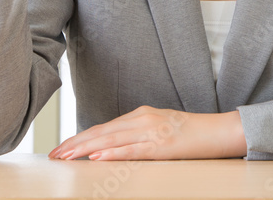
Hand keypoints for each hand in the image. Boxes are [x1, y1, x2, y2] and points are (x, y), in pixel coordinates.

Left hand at [48, 106, 246, 160]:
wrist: (218, 131)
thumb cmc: (190, 133)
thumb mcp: (160, 128)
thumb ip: (137, 134)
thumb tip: (112, 147)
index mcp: (141, 115)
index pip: (103, 127)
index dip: (80, 138)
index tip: (61, 148)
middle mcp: (143, 119)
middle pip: (102, 132)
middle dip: (75, 144)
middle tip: (54, 154)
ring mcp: (152, 131)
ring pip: (111, 139)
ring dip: (85, 149)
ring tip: (66, 157)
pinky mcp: (161, 145)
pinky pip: (132, 150)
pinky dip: (112, 153)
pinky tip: (97, 157)